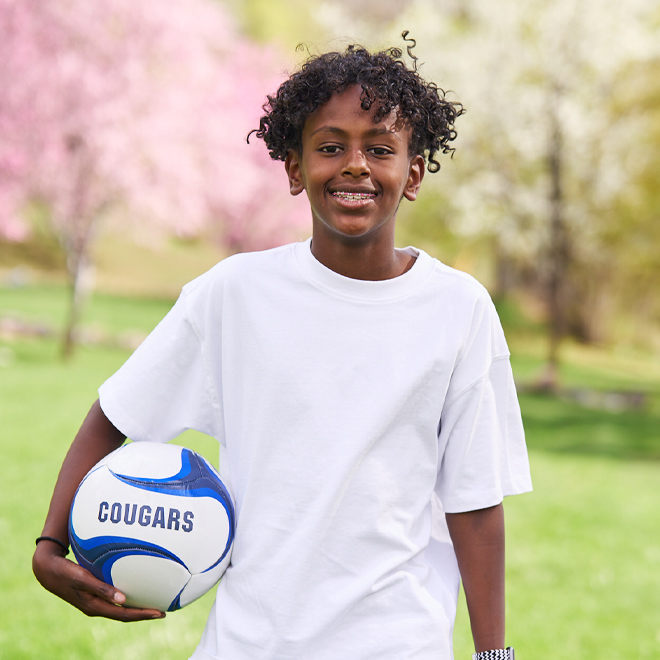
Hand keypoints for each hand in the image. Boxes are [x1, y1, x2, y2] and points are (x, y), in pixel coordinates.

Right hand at [33, 540, 165, 621]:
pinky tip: (134, 590)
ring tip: (152, 602)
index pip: (123, 614)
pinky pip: (114, 600)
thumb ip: (101, 588)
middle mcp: (95, 607)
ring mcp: (93, 602)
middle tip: (162, 610)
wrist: (47, 569)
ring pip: (119, 608)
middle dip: (143, 614)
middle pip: (124, 614)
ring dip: (136, 607)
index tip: (159, 612)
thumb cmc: (65, 572)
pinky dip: (126, 598)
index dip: (142, 615)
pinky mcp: (92, 595)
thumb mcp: (82, 579)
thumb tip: (123, 599)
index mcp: (94, 606)